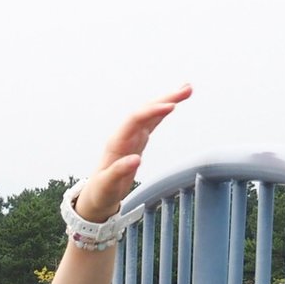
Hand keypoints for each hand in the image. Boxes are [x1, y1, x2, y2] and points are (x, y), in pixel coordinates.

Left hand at [73, 85, 192, 221]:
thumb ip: (119, 172)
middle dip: (165, 99)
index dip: (152, 111)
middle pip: (145, 111)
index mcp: (116, 142)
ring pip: (150, 113)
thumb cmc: (101, 190)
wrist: (97, 193)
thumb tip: (135, 160)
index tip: (171, 106)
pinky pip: (152, 121)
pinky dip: (163, 112)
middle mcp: (125, 135)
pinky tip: (173, 103)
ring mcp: (132, 136)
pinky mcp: (138, 140)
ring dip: (167, 100)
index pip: (135, 120)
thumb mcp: (107, 185)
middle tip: (186, 90)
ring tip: (186, 90)